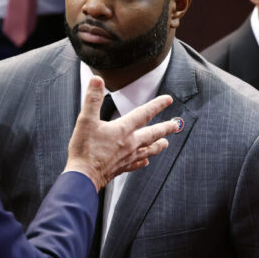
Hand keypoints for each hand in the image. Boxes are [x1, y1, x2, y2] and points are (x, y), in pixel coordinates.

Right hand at [65, 76, 176, 191]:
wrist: (83, 176)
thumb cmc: (84, 149)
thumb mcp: (85, 120)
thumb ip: (92, 99)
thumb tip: (97, 80)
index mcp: (123, 130)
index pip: (143, 113)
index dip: (157, 105)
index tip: (168, 100)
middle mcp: (129, 144)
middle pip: (152, 134)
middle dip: (165, 128)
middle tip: (176, 125)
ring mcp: (127, 157)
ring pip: (148, 150)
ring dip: (158, 145)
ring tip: (166, 143)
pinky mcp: (121, 168)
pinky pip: (136, 164)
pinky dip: (142, 161)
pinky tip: (145, 162)